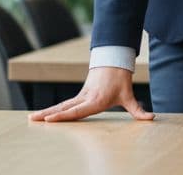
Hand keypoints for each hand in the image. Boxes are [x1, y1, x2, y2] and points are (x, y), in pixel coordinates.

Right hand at [28, 66, 154, 122]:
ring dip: (46, 111)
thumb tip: (151, 118)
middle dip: (48, 115)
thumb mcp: (129, 96)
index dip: (63, 115)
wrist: (114, 62)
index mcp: (96, 100)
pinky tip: (42, 115)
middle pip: (64, 108)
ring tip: (31, 118)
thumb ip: (138, 110)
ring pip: (61, 105)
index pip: (77, 110)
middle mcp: (85, 98)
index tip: (49, 119)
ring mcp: (80, 96)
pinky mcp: (79, 95)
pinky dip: (52, 109)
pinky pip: (64, 103)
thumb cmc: (120, 80)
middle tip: (33, 120)